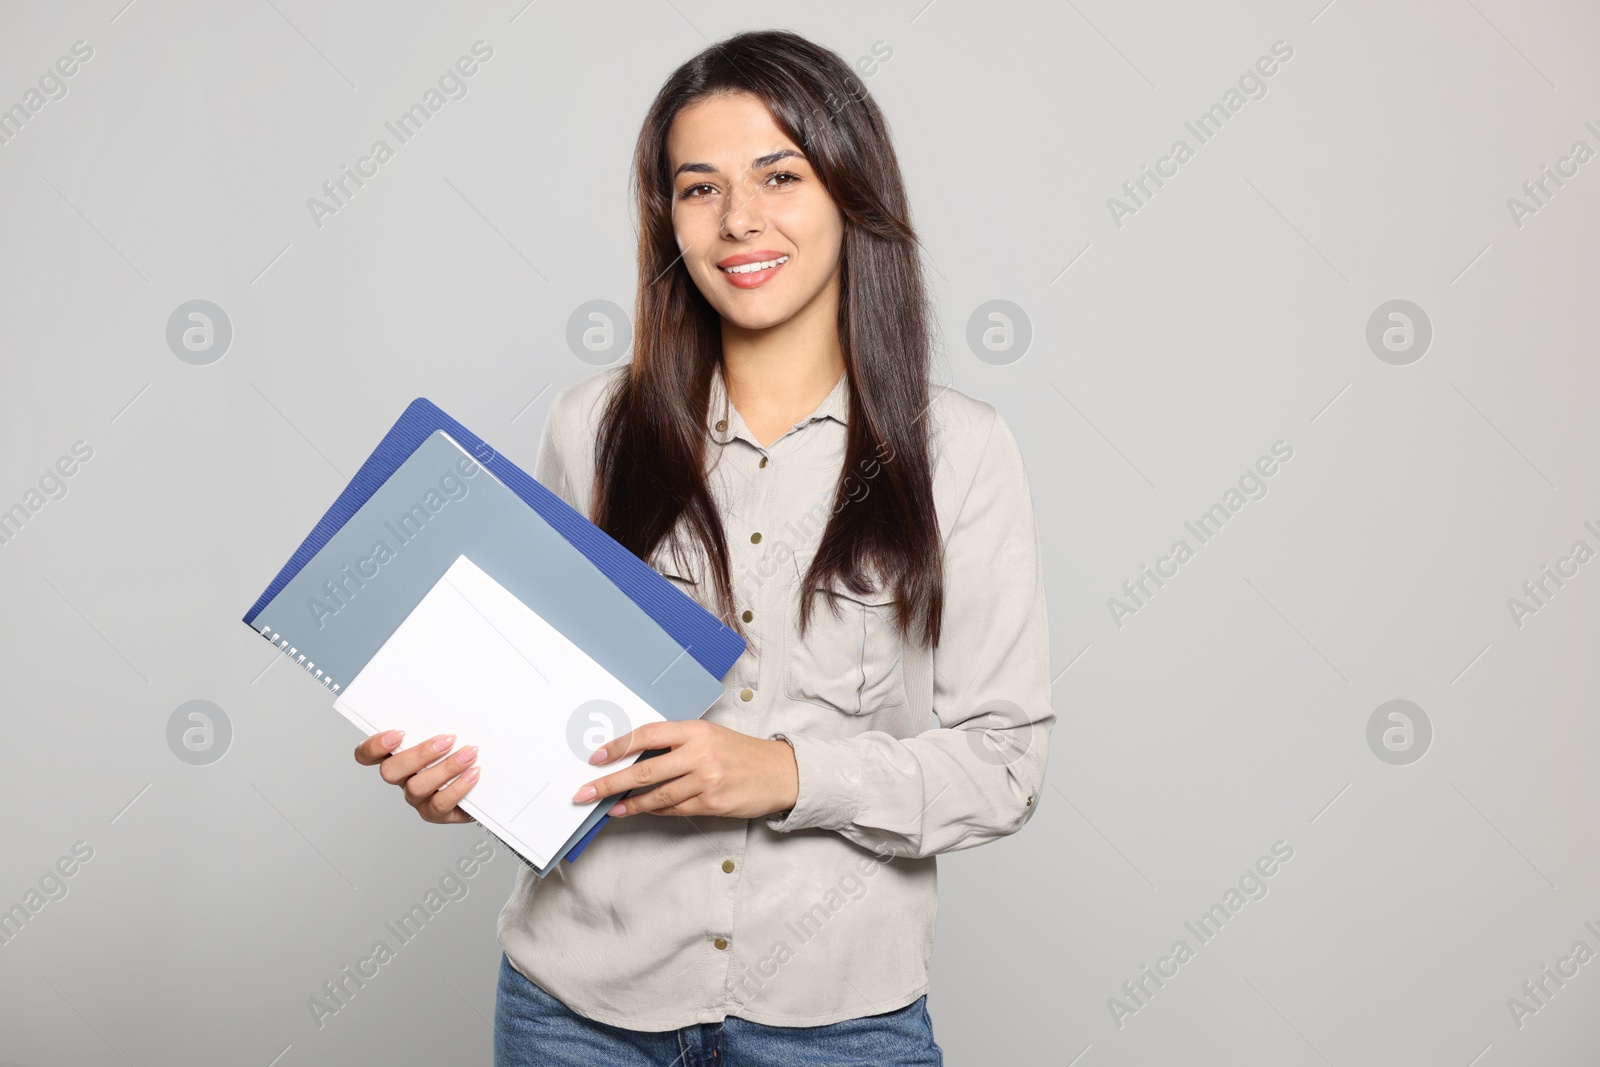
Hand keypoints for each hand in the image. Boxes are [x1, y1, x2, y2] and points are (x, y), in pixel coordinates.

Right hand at [353, 730, 479, 824]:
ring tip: (469, 754)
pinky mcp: (435, 813)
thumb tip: (449, 698)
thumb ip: (439, 718)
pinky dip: (458, 787)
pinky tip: (473, 773)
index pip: (366, 754)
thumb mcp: (448, 729)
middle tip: (447, 740)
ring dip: (445, 768)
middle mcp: (402, 778)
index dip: (374, 746)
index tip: (399, 733)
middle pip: (390, 771)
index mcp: (397, 755)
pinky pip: (439, 804)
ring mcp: (417, 798)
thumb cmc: (462, 748)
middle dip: (419, 754)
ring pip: (416, 787)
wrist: (487, 783)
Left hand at [572, 720, 798, 819]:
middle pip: (644, 770)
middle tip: (585, 792)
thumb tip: (634, 757)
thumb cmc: (740, 753)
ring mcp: (706, 781)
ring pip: (656, 795)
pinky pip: (674, 809)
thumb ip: (677, 743)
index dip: (618, 746)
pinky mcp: (712, 803)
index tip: (596, 757)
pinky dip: (654, 810)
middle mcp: (699, 754)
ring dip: (628, 803)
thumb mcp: (709, 736)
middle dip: (610, 783)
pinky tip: (639, 810)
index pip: (648, 735)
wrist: (780, 772)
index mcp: (695, 730)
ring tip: (608, 808)